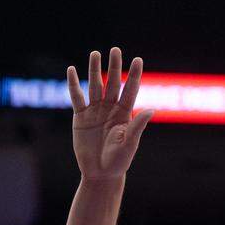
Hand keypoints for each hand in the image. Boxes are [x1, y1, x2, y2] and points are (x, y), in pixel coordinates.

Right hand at [67, 48, 151, 181]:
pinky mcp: (80, 117)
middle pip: (113, 83)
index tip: (137, 60)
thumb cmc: (118, 161)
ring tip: (95, 54)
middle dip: (114, 66)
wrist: (100, 173)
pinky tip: (72, 70)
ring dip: (95, 70)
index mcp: (124, 113)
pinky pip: (77, 97)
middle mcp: (110, 108)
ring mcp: (95, 111)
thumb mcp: (129, 144)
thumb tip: (152, 109)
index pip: (130, 90)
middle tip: (115, 50)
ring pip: (95, 86)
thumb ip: (138, 126)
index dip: (134, 75)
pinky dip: (74, 84)